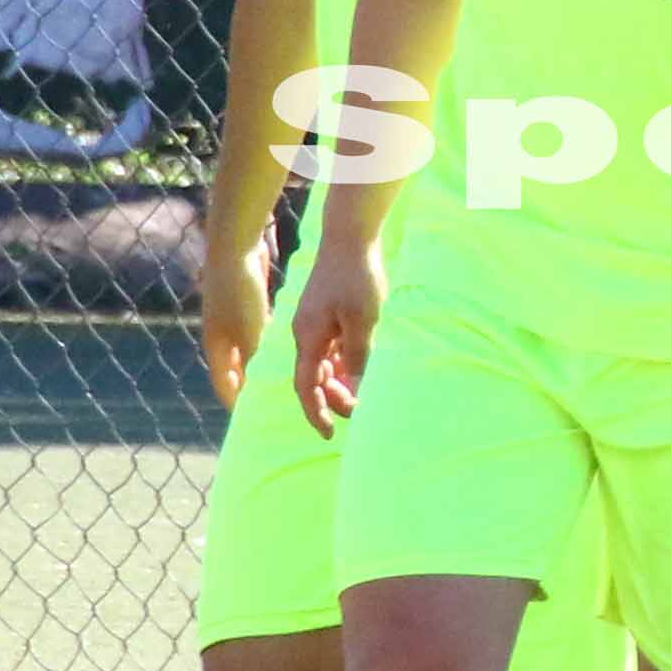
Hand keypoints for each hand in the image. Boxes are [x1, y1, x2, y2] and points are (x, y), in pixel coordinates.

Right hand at [198, 235, 273, 403]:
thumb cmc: (240, 292)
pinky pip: (258, 333)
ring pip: (249, 353)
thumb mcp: (250, 332)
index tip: (256, 422)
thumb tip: (262, 385)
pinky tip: (288, 349)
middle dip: (253, 388)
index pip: (226, 387)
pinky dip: (269, 345)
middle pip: (237, 372)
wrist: (234, 249)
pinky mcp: (245, 305)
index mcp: (217, 348)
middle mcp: (221, 338)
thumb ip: (255, 359)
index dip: (239, 405)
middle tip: (276, 405)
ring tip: (287, 381)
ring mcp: (231, 321)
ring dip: (264, 366)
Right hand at [292, 237, 386, 436]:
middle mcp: (306, 332)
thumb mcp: (364, 320)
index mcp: (308, 336)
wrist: (351, 236)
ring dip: (339, 382)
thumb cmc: (357, 276)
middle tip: (359, 412)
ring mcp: (316, 322)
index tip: (329, 434)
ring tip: (361, 396)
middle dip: (332, 399)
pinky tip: (359, 369)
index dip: (316, 412)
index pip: (307, 385)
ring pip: (324, 363)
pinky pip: (332, 347)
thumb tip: (356, 390)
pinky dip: (343, 363)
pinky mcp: (327, 313)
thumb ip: (359, 356)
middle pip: (314, 377)